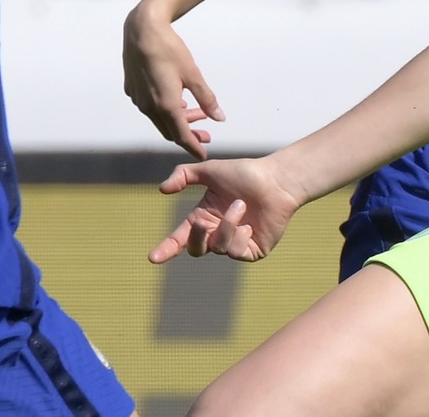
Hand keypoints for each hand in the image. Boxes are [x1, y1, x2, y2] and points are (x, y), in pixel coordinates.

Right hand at [123, 4, 223, 158]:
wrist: (142, 31)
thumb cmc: (170, 50)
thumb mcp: (193, 74)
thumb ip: (207, 99)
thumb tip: (219, 118)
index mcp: (165, 105)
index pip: (181, 136)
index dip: (193, 147)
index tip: (204, 155)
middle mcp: (148, 107)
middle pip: (170, 130)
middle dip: (189, 135)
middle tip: (206, 135)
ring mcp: (138, 99)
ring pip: (160, 119)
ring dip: (178, 120)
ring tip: (197, 115)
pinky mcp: (132, 90)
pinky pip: (151, 108)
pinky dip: (166, 110)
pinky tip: (178, 101)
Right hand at [149, 157, 302, 263]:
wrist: (276, 179)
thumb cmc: (245, 173)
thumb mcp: (210, 170)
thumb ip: (184, 175)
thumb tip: (162, 189)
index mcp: (204, 218)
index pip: (181, 238)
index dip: (167, 249)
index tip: (153, 257)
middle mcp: (218, 233)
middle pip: (197, 249)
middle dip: (197, 237)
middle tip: (202, 222)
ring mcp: (236, 244)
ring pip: (219, 248)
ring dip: (228, 225)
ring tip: (241, 205)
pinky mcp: (253, 251)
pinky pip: (237, 253)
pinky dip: (240, 236)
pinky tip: (250, 224)